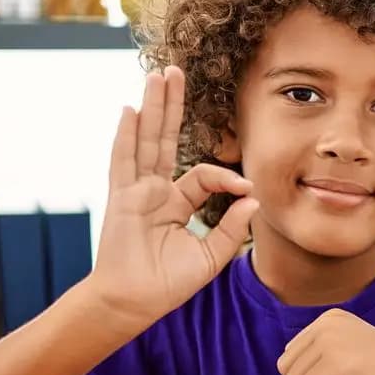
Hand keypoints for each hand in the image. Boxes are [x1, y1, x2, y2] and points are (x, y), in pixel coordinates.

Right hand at [85, 67, 258, 328]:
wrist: (134, 303)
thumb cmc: (167, 284)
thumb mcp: (210, 257)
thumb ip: (232, 229)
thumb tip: (253, 199)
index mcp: (177, 203)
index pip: (203, 175)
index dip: (226, 176)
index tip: (246, 186)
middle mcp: (155, 191)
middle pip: (166, 139)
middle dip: (173, 105)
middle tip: (178, 71)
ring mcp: (136, 191)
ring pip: (147, 141)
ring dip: (153, 107)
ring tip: (158, 75)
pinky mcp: (121, 198)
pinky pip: (124, 161)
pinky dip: (128, 135)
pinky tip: (132, 109)